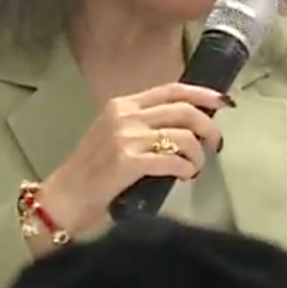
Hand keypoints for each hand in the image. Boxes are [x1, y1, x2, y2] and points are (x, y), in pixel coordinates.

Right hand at [38, 82, 230, 232]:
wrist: (63, 198)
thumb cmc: (91, 171)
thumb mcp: (114, 135)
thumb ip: (144, 124)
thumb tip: (187, 124)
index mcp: (122, 104)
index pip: (172, 89)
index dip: (202, 94)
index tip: (223, 102)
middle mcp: (125, 115)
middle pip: (183, 110)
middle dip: (208, 127)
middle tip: (216, 144)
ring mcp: (126, 137)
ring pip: (183, 136)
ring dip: (198, 154)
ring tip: (195, 167)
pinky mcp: (128, 162)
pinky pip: (173, 160)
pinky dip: (187, 168)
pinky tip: (185, 176)